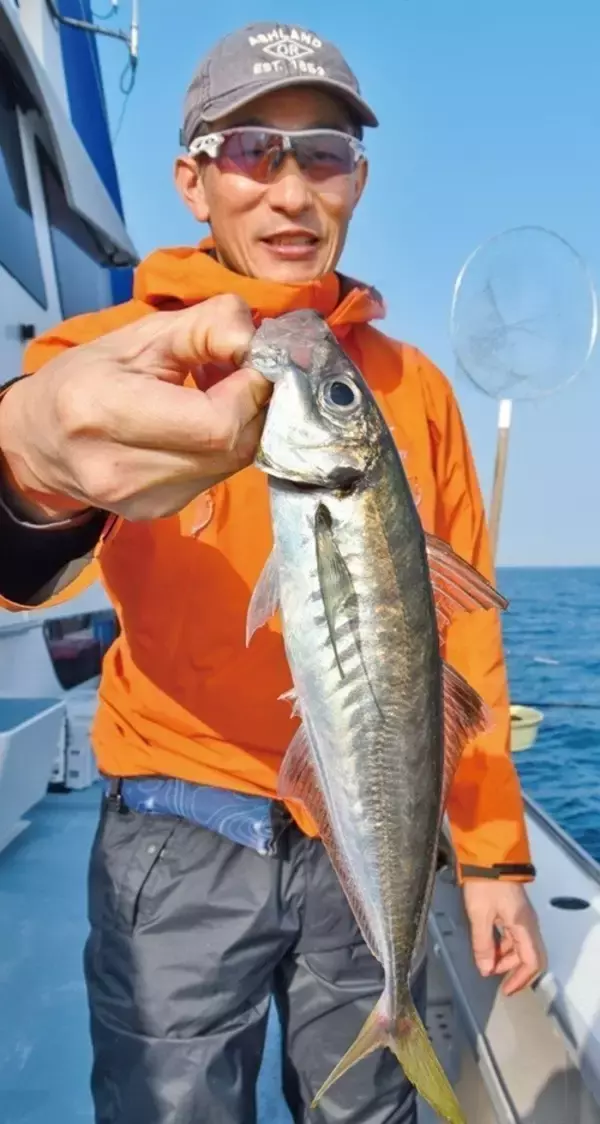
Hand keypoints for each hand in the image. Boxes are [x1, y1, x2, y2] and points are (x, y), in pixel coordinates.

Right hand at [0, 295, 270, 521]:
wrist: (39, 441)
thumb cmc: (87, 377)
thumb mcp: (140, 335)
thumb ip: (206, 327)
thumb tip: (257, 342)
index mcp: (104, 411)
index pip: (216, 422)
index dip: (248, 391)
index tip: (246, 362)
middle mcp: (122, 469)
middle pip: (232, 447)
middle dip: (251, 406)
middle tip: (240, 376)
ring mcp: (142, 500)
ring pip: (231, 465)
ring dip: (240, 427)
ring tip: (215, 397)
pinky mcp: (158, 513)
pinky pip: (217, 477)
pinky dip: (222, 448)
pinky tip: (200, 427)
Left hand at [463, 880, 547, 995]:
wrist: (487, 857)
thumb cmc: (484, 886)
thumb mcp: (480, 916)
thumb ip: (483, 944)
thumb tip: (486, 970)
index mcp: (524, 926)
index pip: (532, 962)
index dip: (520, 979)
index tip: (506, 989)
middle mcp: (528, 924)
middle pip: (529, 956)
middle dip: (513, 970)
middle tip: (494, 977)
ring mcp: (522, 916)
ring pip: (521, 946)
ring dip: (507, 958)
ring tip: (488, 963)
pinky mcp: (514, 910)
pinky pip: (514, 935)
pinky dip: (504, 945)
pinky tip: (489, 946)